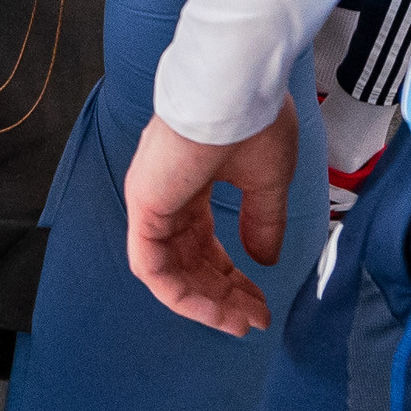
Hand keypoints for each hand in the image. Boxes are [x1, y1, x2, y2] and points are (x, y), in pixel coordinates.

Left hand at [125, 105, 300, 336]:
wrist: (235, 86)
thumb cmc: (252, 118)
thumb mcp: (267, 181)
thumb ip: (264, 222)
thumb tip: (266, 259)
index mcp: (190, 186)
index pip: (205, 246)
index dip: (231, 279)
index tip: (260, 302)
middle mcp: (166, 196)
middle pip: (188, 264)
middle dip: (222, 296)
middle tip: (253, 320)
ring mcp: (151, 201)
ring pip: (169, 272)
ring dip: (205, 303)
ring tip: (239, 324)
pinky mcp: (144, 206)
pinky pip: (151, 266)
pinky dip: (179, 294)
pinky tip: (212, 310)